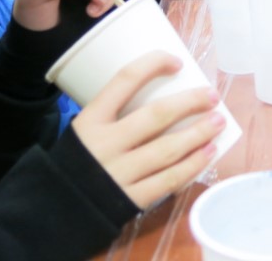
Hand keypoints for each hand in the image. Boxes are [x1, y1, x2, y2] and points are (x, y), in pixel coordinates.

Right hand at [72, 51, 224, 210]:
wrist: (54, 209)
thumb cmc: (77, 161)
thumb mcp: (84, 130)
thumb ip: (115, 116)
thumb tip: (165, 101)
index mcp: (90, 119)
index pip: (124, 80)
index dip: (153, 65)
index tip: (176, 61)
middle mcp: (105, 144)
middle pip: (155, 116)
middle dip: (189, 103)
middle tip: (212, 95)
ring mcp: (118, 173)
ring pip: (167, 149)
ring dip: (198, 134)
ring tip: (218, 122)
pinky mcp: (130, 200)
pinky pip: (168, 181)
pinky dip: (192, 166)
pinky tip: (208, 153)